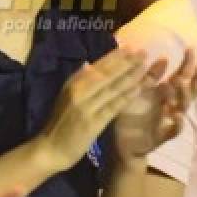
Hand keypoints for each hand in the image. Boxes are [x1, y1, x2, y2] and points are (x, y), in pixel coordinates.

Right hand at [38, 48, 153, 170]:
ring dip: (131, 76)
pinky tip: (138, 89)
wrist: (50, 148)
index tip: (131, 47)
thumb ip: (79, 82)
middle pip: (107, 75)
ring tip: (146, 66)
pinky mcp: (93, 123)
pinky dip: (126, 97)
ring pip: (112, 88)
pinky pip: (113, 107)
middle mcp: (79, 92)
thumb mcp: (66, 97)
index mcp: (73, 84)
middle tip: (144, 52)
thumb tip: (88, 64)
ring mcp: (86, 107)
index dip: (115, 57)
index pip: (97, 67)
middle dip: (127, 62)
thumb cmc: (60, 123)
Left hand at [112, 48, 196, 170]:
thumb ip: (150, 76)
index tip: (191, 48)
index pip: (181, 76)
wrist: (123, 142)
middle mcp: (170, 105)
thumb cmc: (131, 113)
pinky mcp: (162, 136)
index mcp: (164, 93)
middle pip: (188, 90)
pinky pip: (173, 131)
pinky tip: (177, 117)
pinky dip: (178, 125)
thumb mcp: (138, 90)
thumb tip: (164, 57)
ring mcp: (168, 120)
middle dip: (194, 77)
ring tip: (180, 83)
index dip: (187, 63)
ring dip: (183, 95)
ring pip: (183, 108)